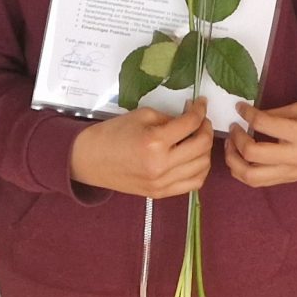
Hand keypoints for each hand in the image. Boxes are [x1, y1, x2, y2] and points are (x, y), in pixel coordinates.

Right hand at [70, 102, 213, 198]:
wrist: (90, 161)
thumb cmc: (113, 134)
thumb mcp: (141, 116)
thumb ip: (169, 118)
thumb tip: (190, 119)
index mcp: (154, 142)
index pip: (190, 124)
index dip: (200, 110)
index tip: (201, 103)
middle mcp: (161, 165)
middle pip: (202, 146)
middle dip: (206, 128)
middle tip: (200, 120)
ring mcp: (162, 183)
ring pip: (202, 166)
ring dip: (205, 150)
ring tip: (197, 138)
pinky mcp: (161, 193)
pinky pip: (193, 184)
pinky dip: (200, 169)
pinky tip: (194, 158)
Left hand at [225, 101, 296, 186]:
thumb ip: (277, 114)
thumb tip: (251, 116)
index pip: (264, 125)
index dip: (247, 113)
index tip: (240, 107)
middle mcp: (296, 158)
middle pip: (252, 155)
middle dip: (236, 140)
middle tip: (234, 128)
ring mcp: (292, 173)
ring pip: (251, 177)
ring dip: (234, 162)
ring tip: (232, 146)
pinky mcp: (290, 181)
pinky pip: (260, 181)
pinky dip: (244, 171)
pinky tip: (241, 157)